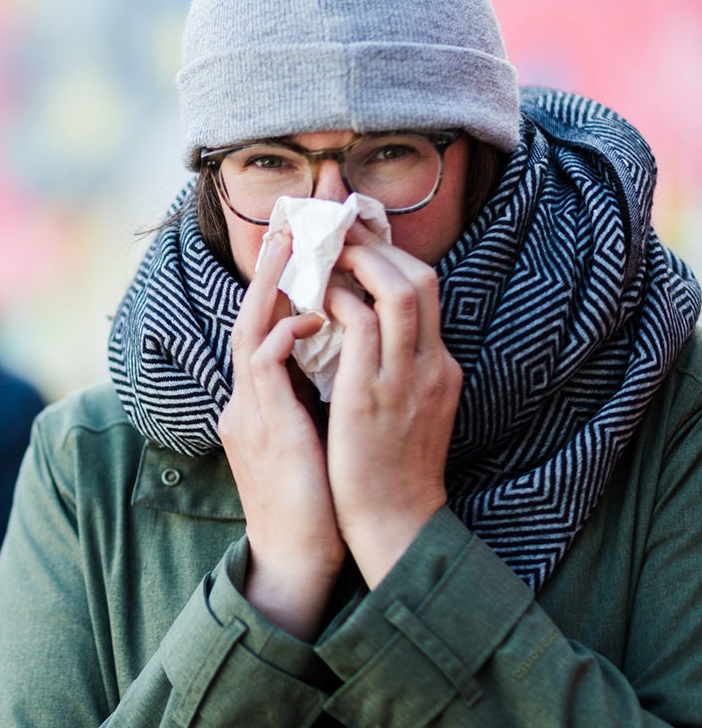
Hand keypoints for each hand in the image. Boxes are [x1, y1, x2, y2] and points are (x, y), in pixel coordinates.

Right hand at [223, 228, 343, 640]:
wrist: (298, 558)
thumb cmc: (315, 505)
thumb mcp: (312, 441)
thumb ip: (312, 401)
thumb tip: (340, 365)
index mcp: (258, 405)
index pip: (264, 333)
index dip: (280, 291)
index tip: (302, 252)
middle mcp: (246, 402)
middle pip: (249, 320)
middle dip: (270, 272)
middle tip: (291, 225)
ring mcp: (248, 413)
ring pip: (250, 331)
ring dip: (273, 287)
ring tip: (297, 249)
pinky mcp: (262, 425)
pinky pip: (265, 362)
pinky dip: (287, 332)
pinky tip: (316, 315)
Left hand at [324, 223, 461, 587]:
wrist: (394, 523)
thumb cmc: (387, 471)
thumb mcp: (407, 410)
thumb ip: (395, 370)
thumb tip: (363, 334)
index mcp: (439, 368)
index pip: (427, 290)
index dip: (392, 257)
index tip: (357, 240)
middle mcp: (430, 365)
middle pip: (422, 278)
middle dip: (379, 245)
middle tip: (338, 229)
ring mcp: (405, 378)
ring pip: (397, 291)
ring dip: (359, 261)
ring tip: (324, 252)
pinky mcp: (371, 395)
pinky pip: (360, 326)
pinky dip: (339, 301)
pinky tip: (313, 297)